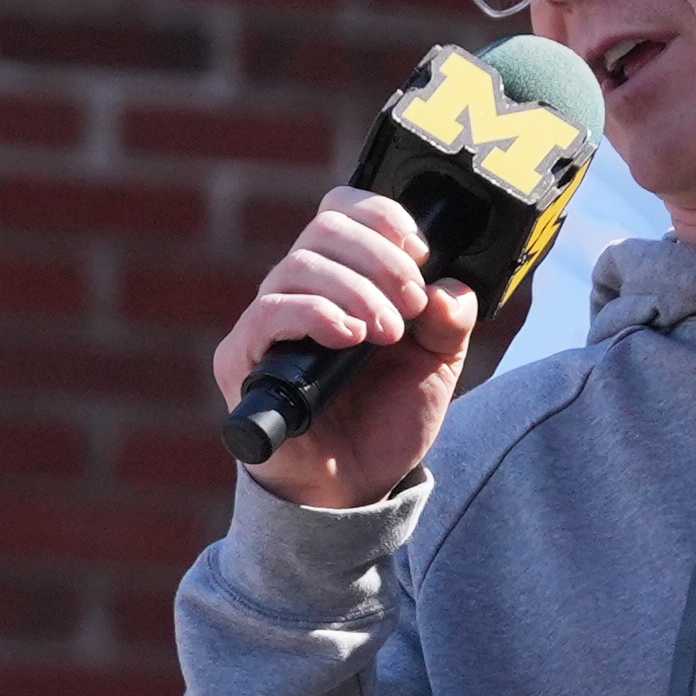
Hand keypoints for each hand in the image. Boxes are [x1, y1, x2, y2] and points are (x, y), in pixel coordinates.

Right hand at [209, 188, 476, 511]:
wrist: (357, 484)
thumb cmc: (388, 417)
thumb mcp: (440, 362)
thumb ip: (452, 318)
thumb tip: (449, 286)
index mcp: (344, 277)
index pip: (343, 211)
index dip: (383, 217)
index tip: (422, 252)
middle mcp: (301, 289)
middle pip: (325, 229)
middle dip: (381, 259)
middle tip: (412, 303)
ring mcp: (268, 321)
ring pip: (300, 265)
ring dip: (357, 290)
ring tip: (389, 331)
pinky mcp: (243, 358)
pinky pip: (268, 313)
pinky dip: (315, 314)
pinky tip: (350, 336)